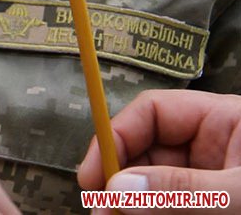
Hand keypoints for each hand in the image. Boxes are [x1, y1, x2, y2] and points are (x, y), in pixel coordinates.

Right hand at [78, 90, 240, 213]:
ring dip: (128, 204)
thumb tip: (119, 189)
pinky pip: (166, 208)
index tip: (91, 174)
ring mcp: (210, 181)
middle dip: (118, 180)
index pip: (152, 111)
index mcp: (223, 121)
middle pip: (145, 152)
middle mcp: (212, 147)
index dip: (115, 137)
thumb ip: (184, 188)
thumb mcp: (240, 194)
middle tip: (102, 211)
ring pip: (152, 186)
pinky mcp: (209, 207)